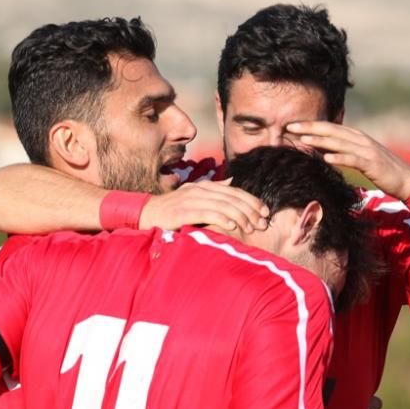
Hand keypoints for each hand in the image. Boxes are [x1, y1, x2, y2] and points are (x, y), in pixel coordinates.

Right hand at [140, 180, 268, 232]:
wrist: (145, 214)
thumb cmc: (171, 210)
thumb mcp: (193, 197)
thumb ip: (213, 191)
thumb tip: (232, 181)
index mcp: (204, 186)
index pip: (233, 191)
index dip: (251, 200)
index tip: (265, 212)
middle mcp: (199, 189)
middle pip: (231, 197)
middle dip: (250, 209)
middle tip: (262, 222)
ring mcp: (190, 199)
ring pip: (222, 205)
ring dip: (240, 216)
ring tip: (251, 227)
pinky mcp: (182, 211)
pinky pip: (207, 213)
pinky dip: (222, 218)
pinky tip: (233, 226)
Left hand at [286, 121, 409, 199]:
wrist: (405, 178)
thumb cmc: (381, 170)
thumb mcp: (360, 157)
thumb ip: (344, 150)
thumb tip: (323, 150)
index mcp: (356, 136)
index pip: (329, 128)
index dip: (311, 126)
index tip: (292, 126)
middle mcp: (360, 139)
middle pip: (330, 131)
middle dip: (309, 128)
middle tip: (289, 127)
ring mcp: (366, 150)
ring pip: (338, 142)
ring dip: (320, 141)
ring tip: (302, 140)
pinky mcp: (371, 163)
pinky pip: (352, 159)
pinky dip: (339, 157)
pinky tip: (326, 158)